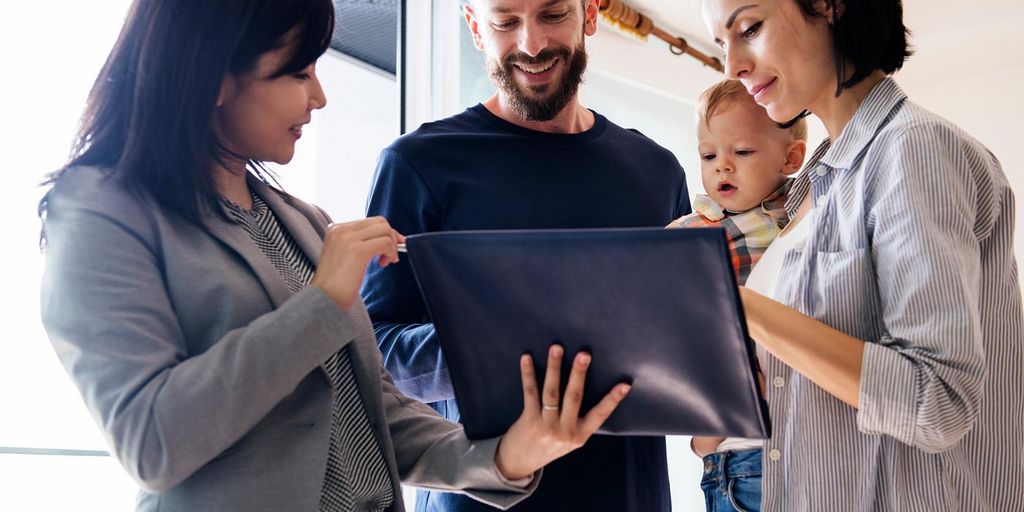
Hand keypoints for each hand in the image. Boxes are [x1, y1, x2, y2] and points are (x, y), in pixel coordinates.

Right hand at [311, 216, 403, 310]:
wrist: (324, 298)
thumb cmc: (335, 283)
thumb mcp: (344, 254)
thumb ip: (358, 243)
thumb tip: (385, 237)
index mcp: (336, 229)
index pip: (370, 221)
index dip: (385, 232)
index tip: (391, 245)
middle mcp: (341, 230)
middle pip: (380, 222)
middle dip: (391, 237)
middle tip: (391, 254)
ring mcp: (349, 238)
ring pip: (385, 230)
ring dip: (392, 246)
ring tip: (385, 261)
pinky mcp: (358, 250)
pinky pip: (385, 243)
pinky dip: (391, 253)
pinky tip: (384, 264)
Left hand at [494, 344, 630, 480]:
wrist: (519, 462)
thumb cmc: (548, 445)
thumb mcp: (569, 439)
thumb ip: (577, 419)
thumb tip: (583, 385)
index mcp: (580, 435)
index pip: (600, 415)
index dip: (613, 399)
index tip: (625, 385)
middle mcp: (565, 431)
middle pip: (574, 397)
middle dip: (580, 373)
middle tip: (584, 354)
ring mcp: (547, 426)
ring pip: (552, 392)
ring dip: (554, 368)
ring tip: (556, 348)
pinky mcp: (529, 420)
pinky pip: (530, 393)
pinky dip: (528, 374)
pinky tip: (526, 358)